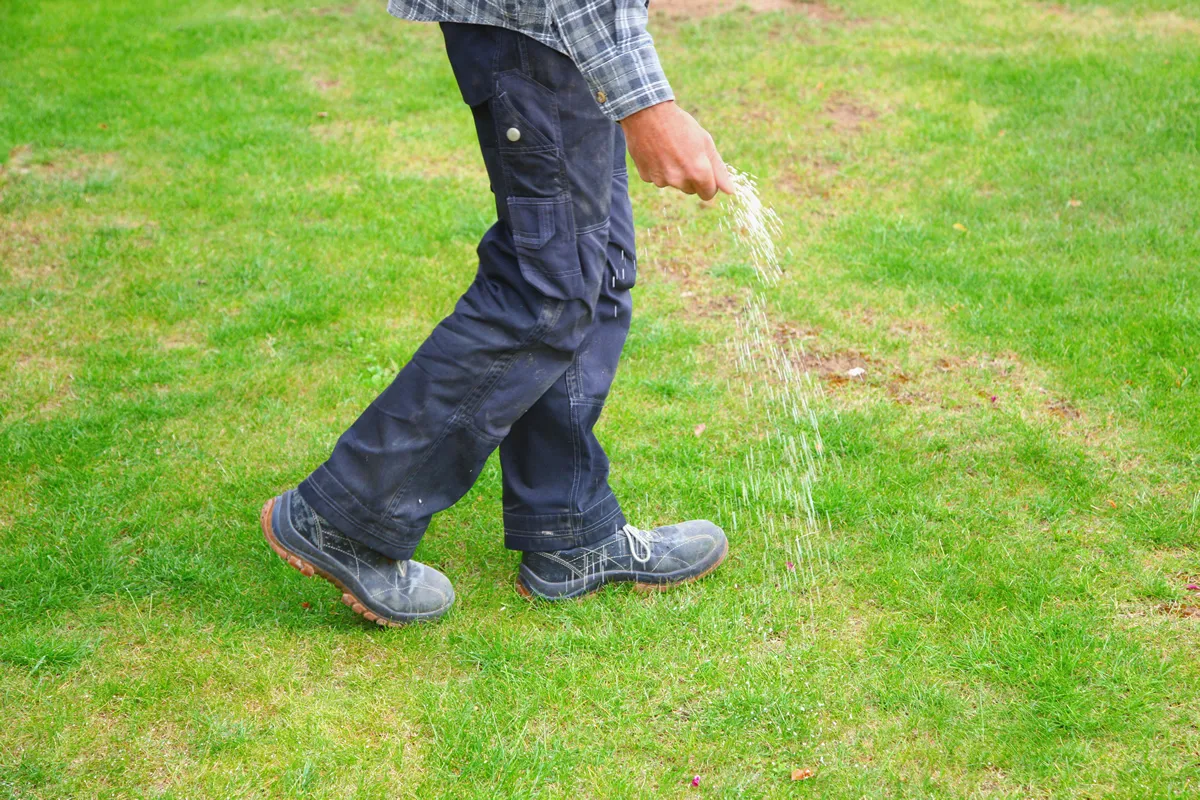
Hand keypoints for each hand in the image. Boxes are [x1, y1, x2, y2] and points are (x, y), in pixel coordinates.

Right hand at [620, 100, 734, 200]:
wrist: (648, 113)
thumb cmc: (681, 125)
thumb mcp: (705, 142)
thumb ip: (719, 169)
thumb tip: (730, 191)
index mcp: (698, 172)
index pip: (708, 194)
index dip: (709, 183)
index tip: (704, 171)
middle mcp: (680, 180)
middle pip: (691, 190)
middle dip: (691, 177)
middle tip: (684, 154)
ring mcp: (661, 179)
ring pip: (673, 184)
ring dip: (674, 173)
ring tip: (669, 150)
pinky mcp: (646, 176)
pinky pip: (656, 178)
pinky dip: (658, 169)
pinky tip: (656, 151)